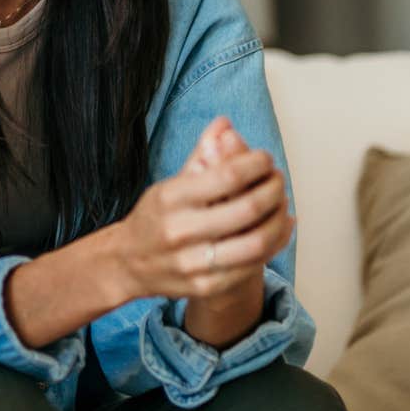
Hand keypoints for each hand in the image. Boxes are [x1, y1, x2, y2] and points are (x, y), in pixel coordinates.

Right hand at [107, 117, 294, 303]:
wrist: (127, 264)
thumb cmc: (155, 217)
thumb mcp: (170, 183)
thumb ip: (201, 155)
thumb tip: (225, 124)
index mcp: (170, 198)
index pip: (227, 175)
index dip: (256, 164)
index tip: (265, 159)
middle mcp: (179, 231)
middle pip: (247, 209)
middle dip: (273, 190)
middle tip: (278, 180)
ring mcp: (192, 263)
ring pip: (255, 242)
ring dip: (278, 219)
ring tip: (282, 204)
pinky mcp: (205, 286)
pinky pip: (252, 266)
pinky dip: (275, 244)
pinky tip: (280, 228)